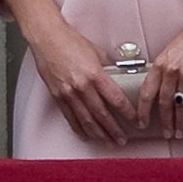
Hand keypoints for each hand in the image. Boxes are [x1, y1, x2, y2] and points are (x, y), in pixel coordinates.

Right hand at [26, 20, 135, 146]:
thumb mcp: (97, 52)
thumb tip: (119, 77)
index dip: (128, 113)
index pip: (116, 99)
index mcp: (95, 74)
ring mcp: (69, 94)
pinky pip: (71, 118)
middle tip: (123, 140)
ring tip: (108, 142)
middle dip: (114, 130)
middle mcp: (82, 87)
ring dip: (99, 134)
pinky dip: (80, 130)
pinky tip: (87, 136)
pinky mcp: (58, 97)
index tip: (135, 121)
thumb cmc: (71, 41)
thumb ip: (108, 67)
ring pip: (86, 121)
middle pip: (102, 115)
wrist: (47, 38)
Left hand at [136, 19, 182, 140]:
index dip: (142, 111)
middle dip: (164, 122)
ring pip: (180, 106)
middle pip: (163, 103)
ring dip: (179, 123)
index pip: (146, 92)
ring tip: (179, 133)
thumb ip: (163, 70)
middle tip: (166, 133)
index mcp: (160, 63)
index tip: (141, 123)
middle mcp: (171, 70)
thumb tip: (158, 92)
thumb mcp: (170, 51)